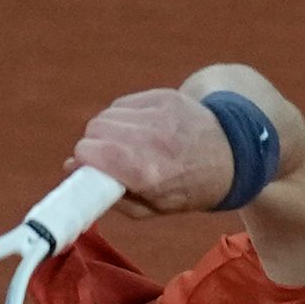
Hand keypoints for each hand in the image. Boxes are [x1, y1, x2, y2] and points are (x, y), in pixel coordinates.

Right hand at [72, 88, 234, 217]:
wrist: (233, 155)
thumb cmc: (189, 188)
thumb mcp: (153, 207)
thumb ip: (110, 193)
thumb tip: (71, 168)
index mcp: (149, 173)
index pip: (91, 152)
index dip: (83, 160)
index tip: (84, 168)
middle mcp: (153, 139)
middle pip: (95, 130)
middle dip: (93, 146)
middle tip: (107, 159)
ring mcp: (159, 113)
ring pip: (107, 115)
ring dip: (107, 131)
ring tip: (125, 145)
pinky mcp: (163, 96)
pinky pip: (123, 104)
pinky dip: (123, 118)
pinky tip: (138, 130)